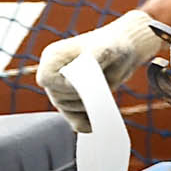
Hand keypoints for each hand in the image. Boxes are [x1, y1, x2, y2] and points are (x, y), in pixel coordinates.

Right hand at [34, 11, 166, 122]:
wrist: (123, 52)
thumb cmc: (112, 44)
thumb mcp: (106, 48)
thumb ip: (92, 60)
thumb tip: (81, 77)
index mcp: (53, 56)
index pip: (47, 80)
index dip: (64, 85)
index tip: (84, 84)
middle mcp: (54, 74)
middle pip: (58, 98)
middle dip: (81, 97)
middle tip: (102, 89)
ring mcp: (63, 89)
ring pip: (68, 109)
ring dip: (87, 108)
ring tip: (105, 97)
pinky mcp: (74, 101)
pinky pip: (74, 120)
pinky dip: (85, 123)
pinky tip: (95, 125)